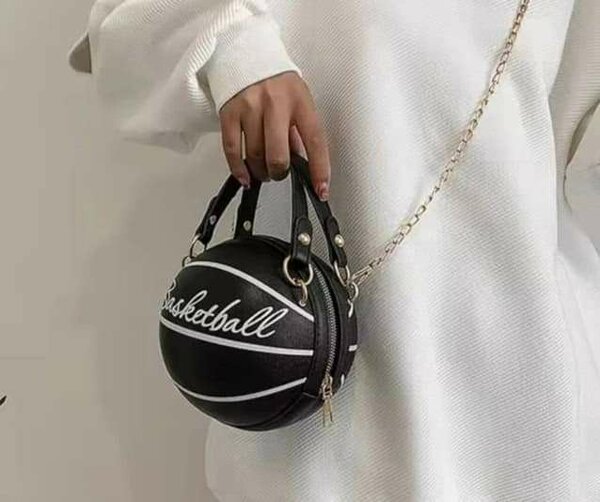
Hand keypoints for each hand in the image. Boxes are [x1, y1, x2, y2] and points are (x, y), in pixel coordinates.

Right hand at [218, 71, 330, 200]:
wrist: (244, 53)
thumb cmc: (276, 82)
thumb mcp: (298, 99)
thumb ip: (300, 130)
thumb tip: (302, 162)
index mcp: (299, 100)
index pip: (315, 140)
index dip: (319, 169)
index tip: (321, 190)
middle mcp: (275, 102)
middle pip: (278, 154)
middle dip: (279, 172)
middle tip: (279, 173)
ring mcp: (250, 107)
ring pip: (255, 155)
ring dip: (261, 172)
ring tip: (264, 171)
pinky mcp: (229, 112)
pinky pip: (233, 150)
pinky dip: (239, 170)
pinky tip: (246, 177)